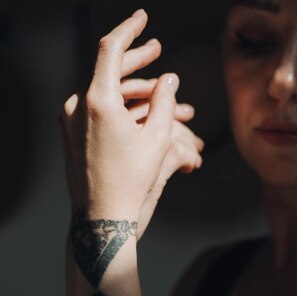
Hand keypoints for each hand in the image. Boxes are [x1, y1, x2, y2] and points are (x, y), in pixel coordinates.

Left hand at [60, 9, 203, 238]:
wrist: (101, 217)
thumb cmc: (131, 182)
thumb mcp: (158, 140)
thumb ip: (165, 102)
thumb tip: (169, 79)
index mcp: (98, 100)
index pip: (111, 48)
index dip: (130, 29)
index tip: (143, 17)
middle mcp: (77, 105)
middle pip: (108, 69)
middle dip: (136, 59)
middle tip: (157, 50)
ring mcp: (69, 119)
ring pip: (104, 91)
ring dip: (131, 89)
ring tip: (159, 92)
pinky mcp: (69, 133)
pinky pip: (95, 109)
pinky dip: (117, 106)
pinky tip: (138, 110)